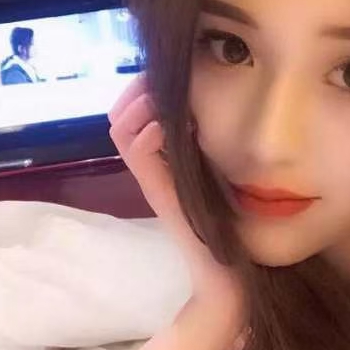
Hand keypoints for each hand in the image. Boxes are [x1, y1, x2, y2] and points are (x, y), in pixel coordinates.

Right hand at [108, 73, 246, 329]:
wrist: (226, 274)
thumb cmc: (229, 228)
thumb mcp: (217, 174)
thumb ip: (207, 148)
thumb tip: (209, 112)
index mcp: (164, 160)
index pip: (133, 113)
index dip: (142, 88)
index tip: (164, 75)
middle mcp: (152, 167)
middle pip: (120, 115)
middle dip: (137, 88)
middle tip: (158, 80)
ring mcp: (152, 179)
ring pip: (121, 127)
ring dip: (139, 103)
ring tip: (160, 99)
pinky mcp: (158, 192)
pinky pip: (136, 151)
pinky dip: (148, 129)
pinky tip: (165, 126)